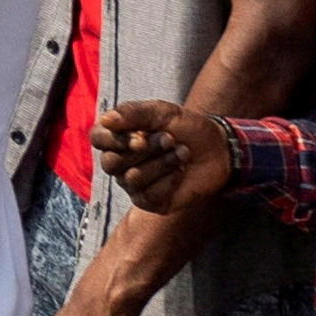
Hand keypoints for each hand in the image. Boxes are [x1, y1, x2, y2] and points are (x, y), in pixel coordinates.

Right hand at [97, 101, 236, 216]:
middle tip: (170, 140)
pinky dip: (169, 181)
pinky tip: (181, 173)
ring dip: (162, 164)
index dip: (114, 140)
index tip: (141, 138)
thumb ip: (133, 113)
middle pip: (112, 162)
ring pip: (132, 179)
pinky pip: (149, 195)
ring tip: (182, 153)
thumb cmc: (187, 128)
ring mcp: (133, 184)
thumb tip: (106, 121)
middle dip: (146, 151)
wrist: (218, 150)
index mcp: (119, 137)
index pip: (97, 139)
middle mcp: (120, 163)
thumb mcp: (163, 112)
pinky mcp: (150, 202)